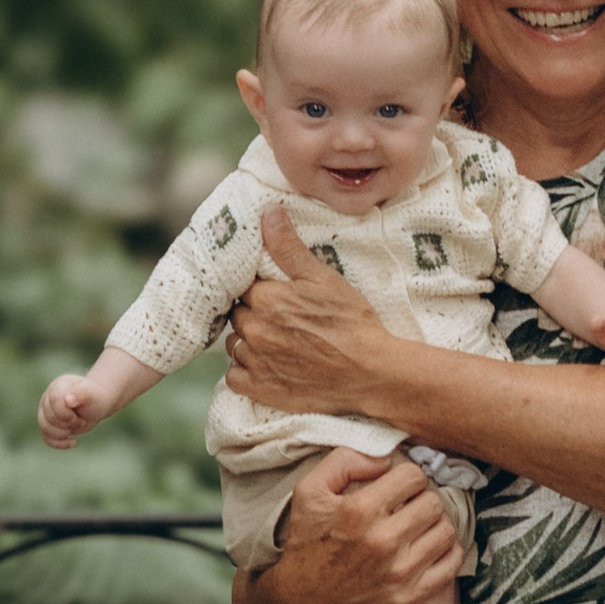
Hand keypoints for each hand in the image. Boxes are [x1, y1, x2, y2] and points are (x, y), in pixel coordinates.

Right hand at [39, 375, 104, 446]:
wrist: (97, 406)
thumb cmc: (95, 398)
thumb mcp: (92, 395)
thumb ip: (81, 394)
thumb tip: (68, 400)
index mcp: (58, 386)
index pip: (53, 400)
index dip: (65, 413)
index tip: (77, 415)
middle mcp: (48, 398)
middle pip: (48, 417)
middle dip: (67, 423)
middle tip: (81, 419)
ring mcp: (46, 412)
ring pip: (45, 428)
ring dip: (63, 433)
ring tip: (77, 426)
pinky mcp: (49, 425)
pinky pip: (46, 438)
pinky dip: (59, 443)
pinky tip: (74, 442)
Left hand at [224, 206, 400, 415]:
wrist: (370, 372)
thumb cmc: (351, 323)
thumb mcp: (324, 279)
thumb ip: (289, 248)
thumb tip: (268, 215)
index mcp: (265, 299)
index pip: (241, 286)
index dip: (256, 288)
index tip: (271, 291)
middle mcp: (254, 329)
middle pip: (237, 314)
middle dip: (252, 312)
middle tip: (278, 316)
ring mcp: (255, 361)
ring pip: (234, 344)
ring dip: (248, 340)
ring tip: (275, 340)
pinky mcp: (260, 389)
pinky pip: (234, 376)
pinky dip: (244, 370)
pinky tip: (266, 364)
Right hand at [243, 447, 462, 603]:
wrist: (303, 601)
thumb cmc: (308, 541)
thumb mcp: (309, 491)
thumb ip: (344, 461)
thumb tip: (384, 459)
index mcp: (360, 511)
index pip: (413, 476)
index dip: (407, 477)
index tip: (399, 487)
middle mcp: (383, 542)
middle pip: (433, 503)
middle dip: (422, 499)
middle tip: (409, 506)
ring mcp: (399, 573)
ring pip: (446, 531)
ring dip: (435, 524)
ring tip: (418, 526)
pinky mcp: (409, 598)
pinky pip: (450, 564)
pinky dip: (446, 551)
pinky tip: (428, 546)